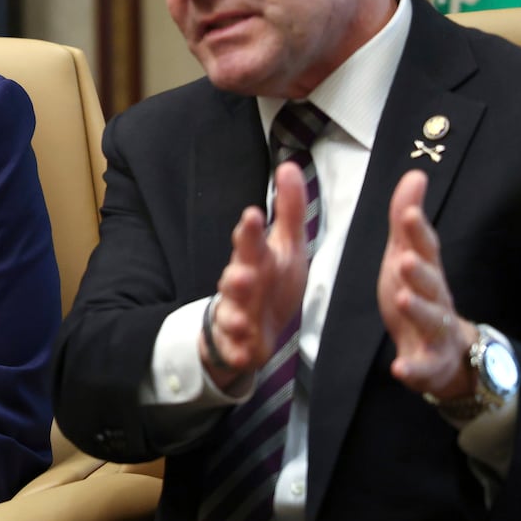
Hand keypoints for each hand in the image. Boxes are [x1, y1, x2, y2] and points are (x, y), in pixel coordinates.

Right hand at [200, 161, 310, 388]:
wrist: (249, 328)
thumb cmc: (269, 280)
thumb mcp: (285, 245)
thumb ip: (289, 208)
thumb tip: (289, 164)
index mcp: (254, 259)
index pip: (250, 242)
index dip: (250, 231)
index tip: (253, 215)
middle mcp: (241, 285)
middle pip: (235, 278)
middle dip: (236, 277)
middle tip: (240, 274)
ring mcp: (236, 314)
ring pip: (231, 314)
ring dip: (234, 317)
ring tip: (240, 321)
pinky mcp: (239, 343)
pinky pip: (236, 349)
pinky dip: (238, 352)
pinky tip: (242, 356)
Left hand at [377, 169, 475, 398]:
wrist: (448, 350)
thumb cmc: (419, 292)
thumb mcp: (406, 254)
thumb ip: (405, 221)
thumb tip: (415, 174)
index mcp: (426, 272)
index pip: (424, 249)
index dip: (417, 231)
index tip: (409, 213)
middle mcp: (436, 299)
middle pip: (431, 284)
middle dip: (419, 271)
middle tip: (403, 260)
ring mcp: (434, 332)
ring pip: (431, 321)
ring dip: (418, 310)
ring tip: (402, 299)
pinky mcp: (428, 363)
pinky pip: (422, 367)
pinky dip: (412, 368)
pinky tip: (399, 368)